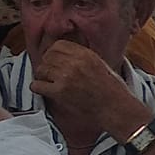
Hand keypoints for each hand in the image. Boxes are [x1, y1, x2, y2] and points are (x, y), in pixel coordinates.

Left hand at [30, 40, 148, 139]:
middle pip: (48, 56)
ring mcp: (66, 77)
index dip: (53, 53)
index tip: (54, 60)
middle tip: (49, 73)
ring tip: (48, 82)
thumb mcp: (101, 66)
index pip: (58, 45)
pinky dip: (38, 88)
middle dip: (47, 64)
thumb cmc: (112, 90)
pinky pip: (37, 85)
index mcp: (86, 54)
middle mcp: (75, 63)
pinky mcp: (60, 92)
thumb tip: (67, 56)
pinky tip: (45, 91)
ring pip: (41, 69)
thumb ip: (84, 58)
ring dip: (42, 76)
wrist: (116, 109)